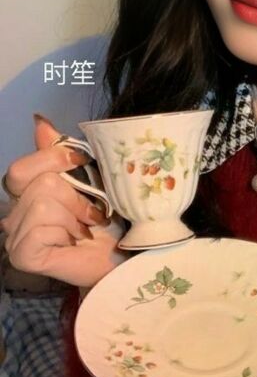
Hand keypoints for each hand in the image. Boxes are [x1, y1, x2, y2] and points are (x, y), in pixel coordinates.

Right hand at [1, 115, 125, 286]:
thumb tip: (39, 121)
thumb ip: (59, 151)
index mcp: (27, 191)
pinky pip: (40, 230)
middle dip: (75, 195)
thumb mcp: (88, 175)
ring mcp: (15, 236)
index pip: (21, 168)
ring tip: (84, 228)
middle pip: (38, 183)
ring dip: (75, 215)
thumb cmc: (106, 217)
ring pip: (42, 204)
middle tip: (90, 212)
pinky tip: (74, 241)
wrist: (123, 253)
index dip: (53, 160)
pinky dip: (66, 233)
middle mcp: (14, 213)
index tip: (82, 164)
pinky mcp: (22, 256)